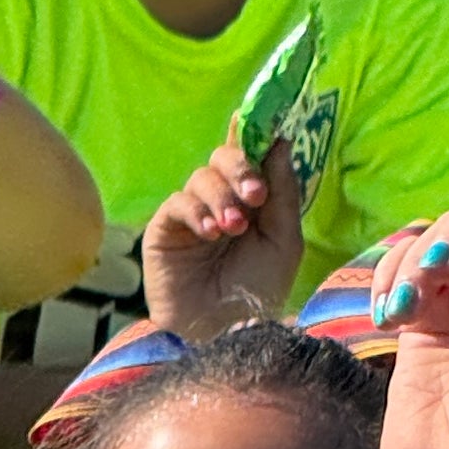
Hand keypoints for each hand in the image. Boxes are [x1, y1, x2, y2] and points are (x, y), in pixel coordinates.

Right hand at [142, 136, 304, 340]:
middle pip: (223, 158)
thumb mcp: (283, 240)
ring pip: (201, 177)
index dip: (253, 133)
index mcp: (254, 201)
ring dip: (222, 197)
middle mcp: (223, 201)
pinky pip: (178, 203)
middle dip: (241, 168)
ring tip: (234, 228)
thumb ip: (282, 191)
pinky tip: (211, 233)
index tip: (261, 116)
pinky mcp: (164, 230)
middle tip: (255, 195)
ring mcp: (192, 214)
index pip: (250, 155)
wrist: (225, 332)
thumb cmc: (259, 290)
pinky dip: (197, 212)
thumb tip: (280, 141)